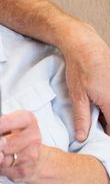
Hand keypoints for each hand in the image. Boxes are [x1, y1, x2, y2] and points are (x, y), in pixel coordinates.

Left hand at [0, 110, 41, 182]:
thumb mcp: (9, 122)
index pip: (17, 120)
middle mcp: (32, 138)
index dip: (3, 124)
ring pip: (2, 158)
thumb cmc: (14, 134)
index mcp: (28, 120)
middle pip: (8, 142)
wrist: (30, 154)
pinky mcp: (23, 170)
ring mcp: (29, 155)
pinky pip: (0, 169)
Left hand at [60, 23, 109, 138]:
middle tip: (92, 121)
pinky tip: (97, 98)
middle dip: (107, 122)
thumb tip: (82, 137)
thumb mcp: (77, 97)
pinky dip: (108, 101)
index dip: (105, 133)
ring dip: (107, 111)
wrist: (84, 45)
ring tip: (93, 107)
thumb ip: (82, 119)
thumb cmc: (80, 69)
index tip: (96, 135)